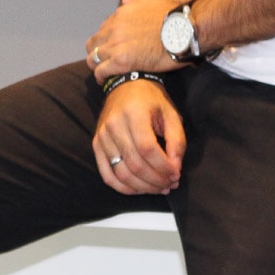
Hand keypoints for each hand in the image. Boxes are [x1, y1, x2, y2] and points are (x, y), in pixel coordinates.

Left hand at [86, 0, 181, 82]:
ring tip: (103, 74)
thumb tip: (124, 1)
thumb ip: (134, 4)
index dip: (105, 41)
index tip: (111, 49)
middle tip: (104, 63)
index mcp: (120, 14)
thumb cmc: (174, 18)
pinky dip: (101, 77)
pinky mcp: (121, 61)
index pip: (103, 30)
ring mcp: (116, 44)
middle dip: (97, 53)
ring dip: (97, 66)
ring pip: (93, 58)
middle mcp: (114, 28)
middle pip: (93, 44)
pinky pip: (101, 71)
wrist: (186, 30)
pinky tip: (105, 82)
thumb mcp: (151, 3)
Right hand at [92, 77, 184, 194]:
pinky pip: (107, 175)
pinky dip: (124, 187)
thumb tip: (175, 168)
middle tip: (171, 184)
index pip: (147, 149)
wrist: (125, 86)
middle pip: (134, 164)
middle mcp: (114, 125)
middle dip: (156, 180)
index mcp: (134, 113)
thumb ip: (177, 141)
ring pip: (121, 173)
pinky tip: (140, 188)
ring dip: (143, 187)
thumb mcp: (171, 115)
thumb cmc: (151, 101)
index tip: (176, 174)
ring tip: (159, 188)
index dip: (163, 167)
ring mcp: (102, 136)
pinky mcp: (97, 145)